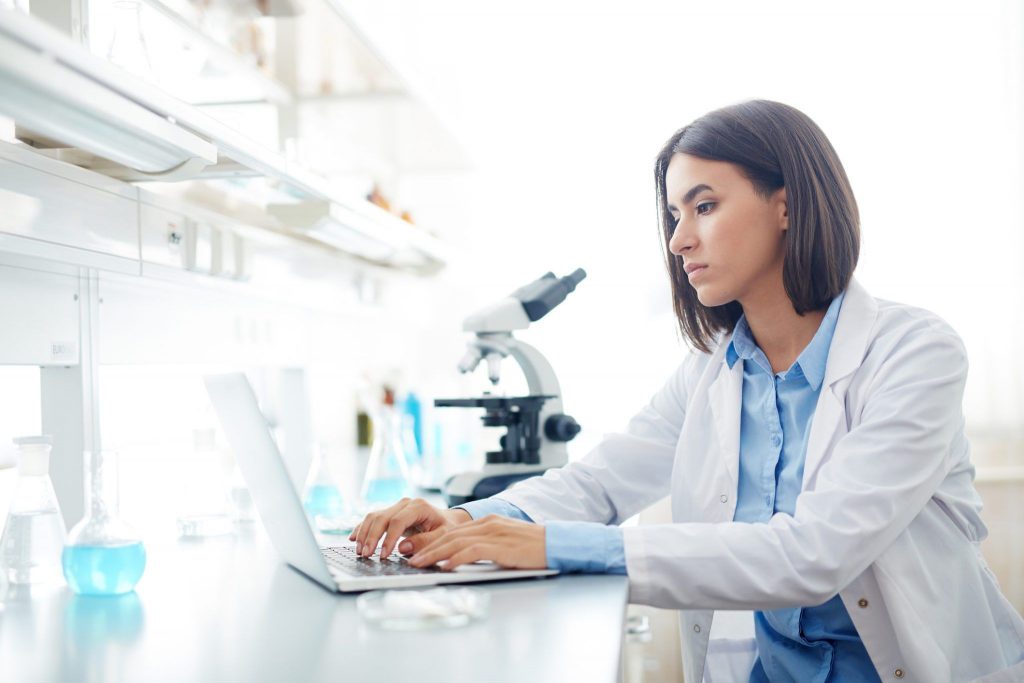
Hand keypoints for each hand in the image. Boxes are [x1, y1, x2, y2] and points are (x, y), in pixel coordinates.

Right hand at [349, 498, 469, 558]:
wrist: (448, 520)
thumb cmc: (446, 529)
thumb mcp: (442, 536)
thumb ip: (425, 542)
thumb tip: (402, 548)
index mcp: (419, 506)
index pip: (397, 521)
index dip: (388, 538)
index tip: (383, 555)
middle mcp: (405, 503)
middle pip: (382, 517)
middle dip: (371, 537)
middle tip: (365, 554)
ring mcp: (396, 507)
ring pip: (374, 516)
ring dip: (364, 533)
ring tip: (359, 551)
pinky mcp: (390, 513)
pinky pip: (372, 518)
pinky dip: (362, 528)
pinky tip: (353, 538)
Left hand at [406, 514, 546, 571]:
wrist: (556, 543)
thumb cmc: (532, 547)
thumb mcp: (504, 542)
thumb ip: (485, 546)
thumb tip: (461, 558)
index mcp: (487, 521)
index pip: (453, 531)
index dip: (431, 540)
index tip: (416, 550)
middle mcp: (487, 523)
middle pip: (449, 535)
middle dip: (426, 547)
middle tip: (409, 558)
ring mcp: (494, 533)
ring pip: (456, 542)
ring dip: (434, 554)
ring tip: (419, 564)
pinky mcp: (500, 545)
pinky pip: (472, 551)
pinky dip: (456, 558)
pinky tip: (445, 567)